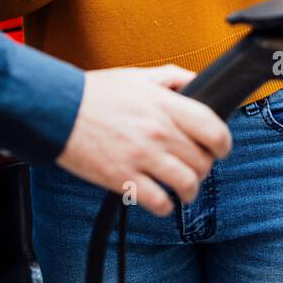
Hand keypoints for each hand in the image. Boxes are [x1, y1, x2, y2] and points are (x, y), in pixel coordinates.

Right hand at [56, 63, 232, 215]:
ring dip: (189, 191)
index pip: (213, 128)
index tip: (220, 149)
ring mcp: (142, 157)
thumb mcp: (137, 76)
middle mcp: (159, 132)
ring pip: (187, 185)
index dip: (224, 143)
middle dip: (204, 167)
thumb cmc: (95, 93)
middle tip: (195, 167)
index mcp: (165, 105)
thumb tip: (196, 81)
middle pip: (203, 161)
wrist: (58, 110)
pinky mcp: (124, 179)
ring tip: (183, 189)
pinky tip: (160, 198)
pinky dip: (165, 206)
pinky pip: (160, 203)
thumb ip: (171, 78)